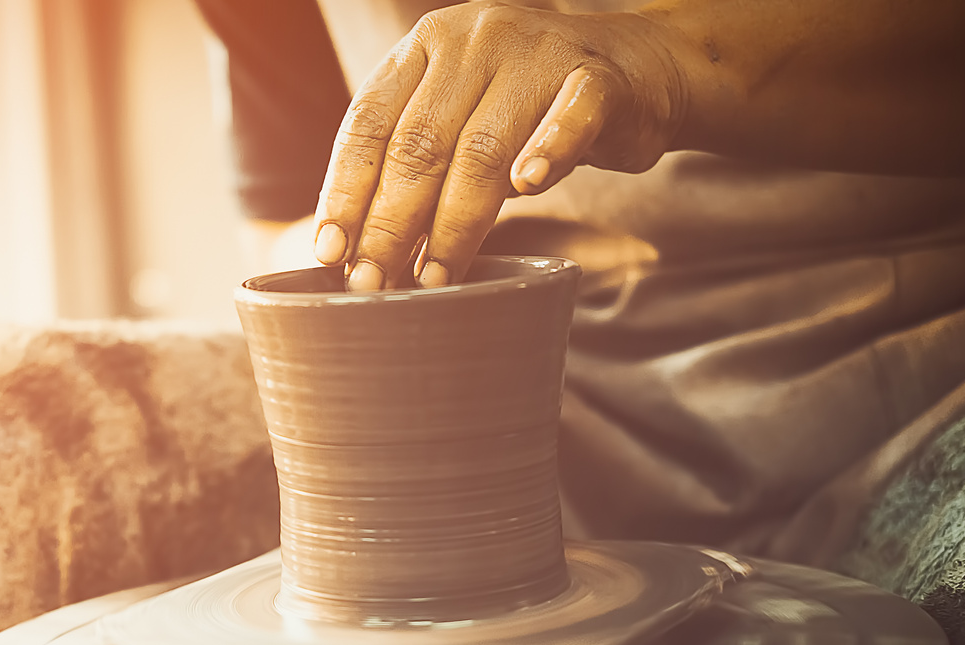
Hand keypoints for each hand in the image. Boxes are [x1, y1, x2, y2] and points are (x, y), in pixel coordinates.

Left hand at [312, 2, 687, 289]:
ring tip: (434, 279)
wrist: (633, 68)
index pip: (367, 124)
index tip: (331, 252)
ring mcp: (536, 54)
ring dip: (453, 224)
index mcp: (423, 50)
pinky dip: (547, 154)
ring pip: (482, 149)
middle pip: (418, 145)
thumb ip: (413, 166)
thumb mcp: (458, 120)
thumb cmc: (527, 111)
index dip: (345, 192)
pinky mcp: (597, 80)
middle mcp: (472, 41)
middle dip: (390, 224)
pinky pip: (568, 120)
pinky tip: (528, 189)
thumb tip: (356, 255)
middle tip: (374, 282)